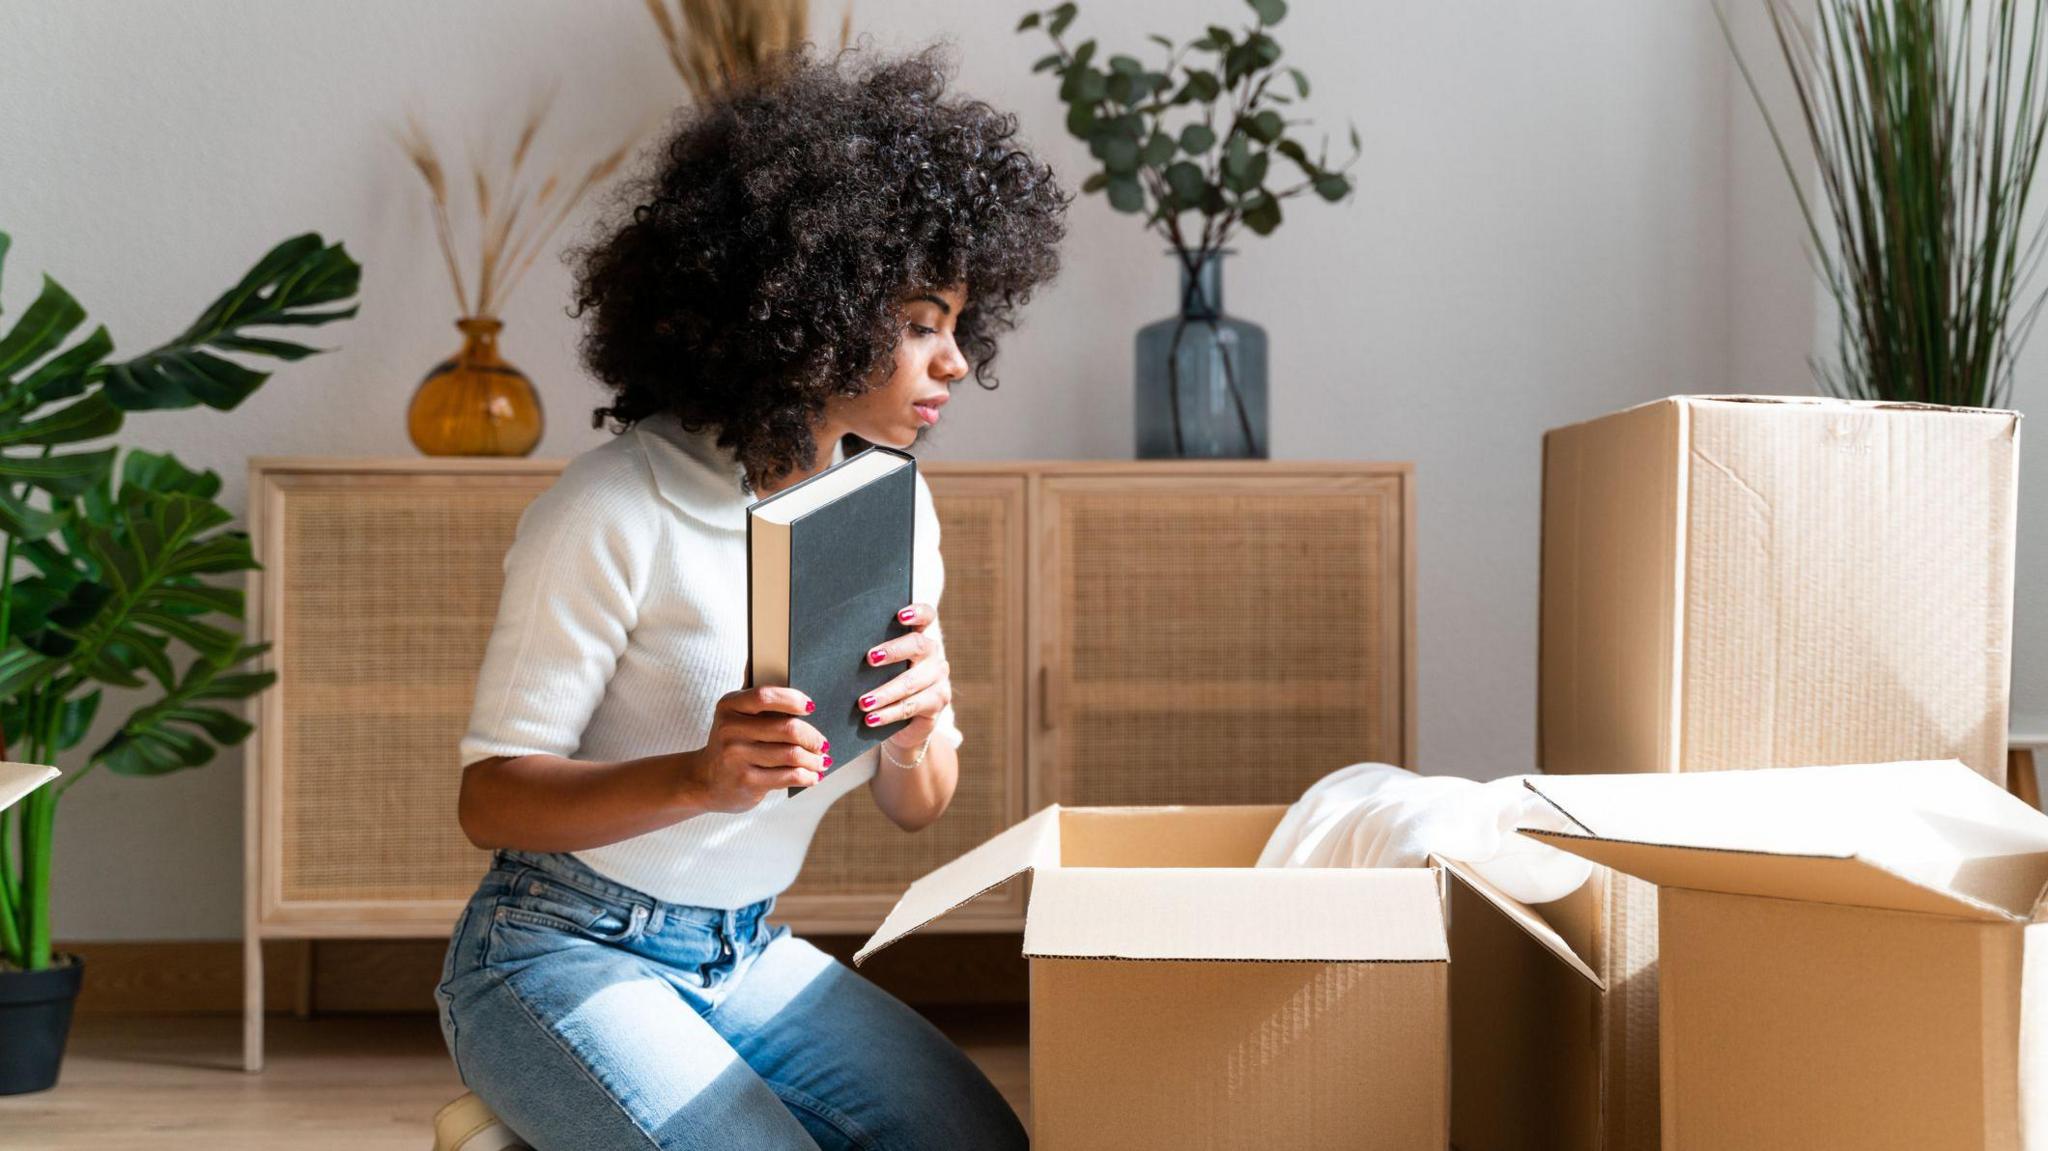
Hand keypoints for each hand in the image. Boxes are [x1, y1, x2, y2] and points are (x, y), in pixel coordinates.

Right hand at [679, 685, 829, 811]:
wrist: (704, 781)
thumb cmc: (732, 743)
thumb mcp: (735, 717)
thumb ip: (759, 702)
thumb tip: (797, 689)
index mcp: (729, 706)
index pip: (764, 696)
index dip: (793, 699)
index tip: (811, 707)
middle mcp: (730, 730)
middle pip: (786, 729)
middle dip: (812, 737)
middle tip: (823, 743)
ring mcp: (737, 757)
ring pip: (792, 755)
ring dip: (814, 759)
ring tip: (821, 761)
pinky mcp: (746, 781)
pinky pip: (788, 776)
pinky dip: (807, 776)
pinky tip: (813, 776)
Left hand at [859, 602, 951, 752]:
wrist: (901, 725)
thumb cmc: (882, 687)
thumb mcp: (879, 670)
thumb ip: (872, 655)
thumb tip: (839, 647)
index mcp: (919, 639)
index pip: (927, 616)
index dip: (917, 613)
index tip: (900, 615)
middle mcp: (933, 655)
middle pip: (918, 645)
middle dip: (893, 650)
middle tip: (870, 658)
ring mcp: (939, 679)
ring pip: (911, 682)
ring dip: (885, 693)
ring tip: (863, 702)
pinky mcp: (938, 702)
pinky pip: (911, 706)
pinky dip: (888, 713)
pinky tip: (871, 719)